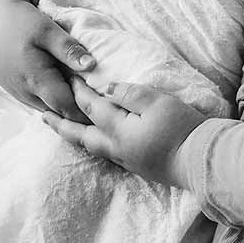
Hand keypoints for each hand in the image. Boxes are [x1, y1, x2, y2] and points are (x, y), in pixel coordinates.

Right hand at [0, 0, 95, 122]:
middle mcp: (26, 93)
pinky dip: (56, 101)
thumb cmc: (20, 21)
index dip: (88, 110)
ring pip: (50, 111)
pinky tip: (70, 90)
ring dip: (68, 108)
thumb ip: (69, 49)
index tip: (108, 105)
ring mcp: (20, 94)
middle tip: (105, 105)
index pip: (67, 108)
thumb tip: (92, 66)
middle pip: (60, 114)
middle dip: (81, 113)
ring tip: (91, 98)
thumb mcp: (47, 30)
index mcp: (36, 79)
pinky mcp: (17, 91)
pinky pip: (41, 103)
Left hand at [43, 77, 206, 187]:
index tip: (67, 77)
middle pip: (80, 134)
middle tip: (43, 115)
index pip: (91, 106)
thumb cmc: (181, 127)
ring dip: (74, 135)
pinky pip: (104, 152)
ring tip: (64, 127)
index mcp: (118, 129)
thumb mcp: (157, 102)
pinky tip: (95, 139)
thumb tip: (106, 89)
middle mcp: (115, 147)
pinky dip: (91, 143)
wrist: (200, 159)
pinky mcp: (135, 165)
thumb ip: (129, 94)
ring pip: (91, 146)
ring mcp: (124, 159)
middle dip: (61, 123)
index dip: (79, 90)